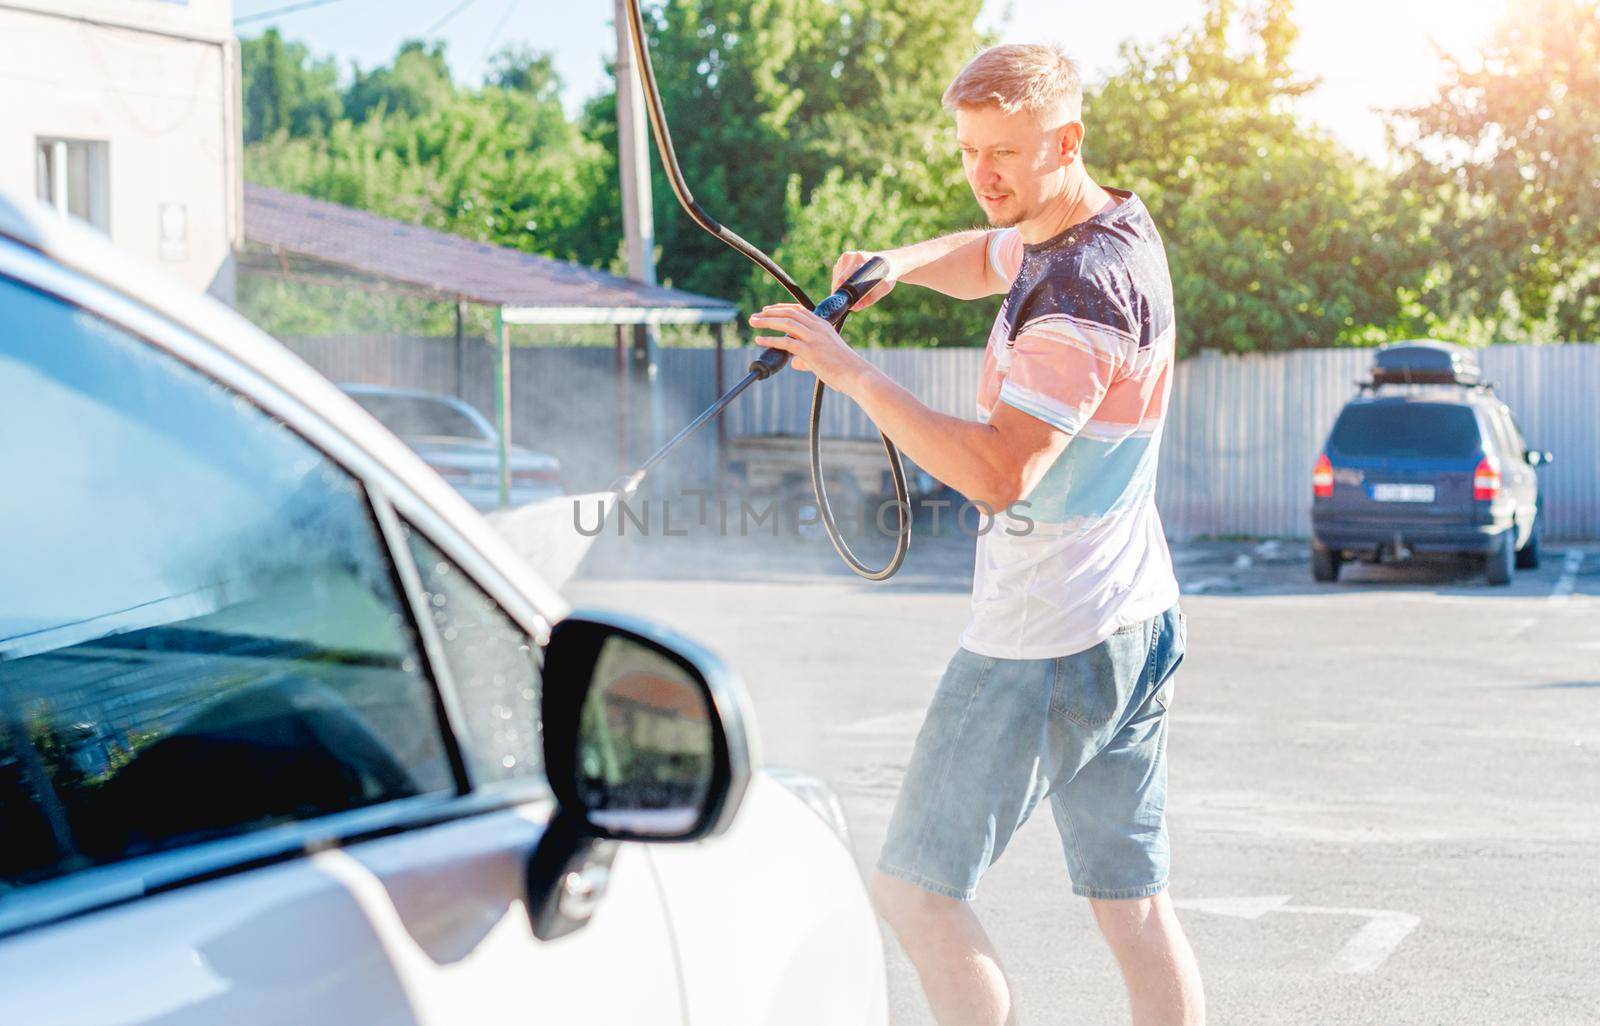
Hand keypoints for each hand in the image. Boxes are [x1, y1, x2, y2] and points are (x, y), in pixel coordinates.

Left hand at [748, 304, 871, 394]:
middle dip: (770, 313)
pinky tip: (760, 341)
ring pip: (786, 323)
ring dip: (767, 321)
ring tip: (753, 322)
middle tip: (755, 316)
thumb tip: (795, 364)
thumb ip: (808, 359)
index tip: (768, 310)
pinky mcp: (811, 351)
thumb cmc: (844, 369)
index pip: (799, 310)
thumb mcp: (825, 358)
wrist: (857, 375)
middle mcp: (818, 328)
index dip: (781, 308)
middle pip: (789, 313)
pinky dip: (771, 340)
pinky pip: (786, 343)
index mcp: (823, 325)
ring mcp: (814, 338)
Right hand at [832, 250, 895, 309]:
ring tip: (852, 292)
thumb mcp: (884, 288)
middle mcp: (850, 256)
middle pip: (837, 279)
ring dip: (840, 288)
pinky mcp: (843, 260)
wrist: (890, 262)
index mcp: (859, 259)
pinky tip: (850, 285)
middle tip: (849, 301)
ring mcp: (845, 257)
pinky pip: (836, 275)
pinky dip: (840, 283)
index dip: (841, 292)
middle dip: (841, 292)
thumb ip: (870, 299)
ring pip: (836, 278)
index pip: (843, 278)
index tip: (844, 301)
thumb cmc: (888, 275)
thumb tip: (854, 307)